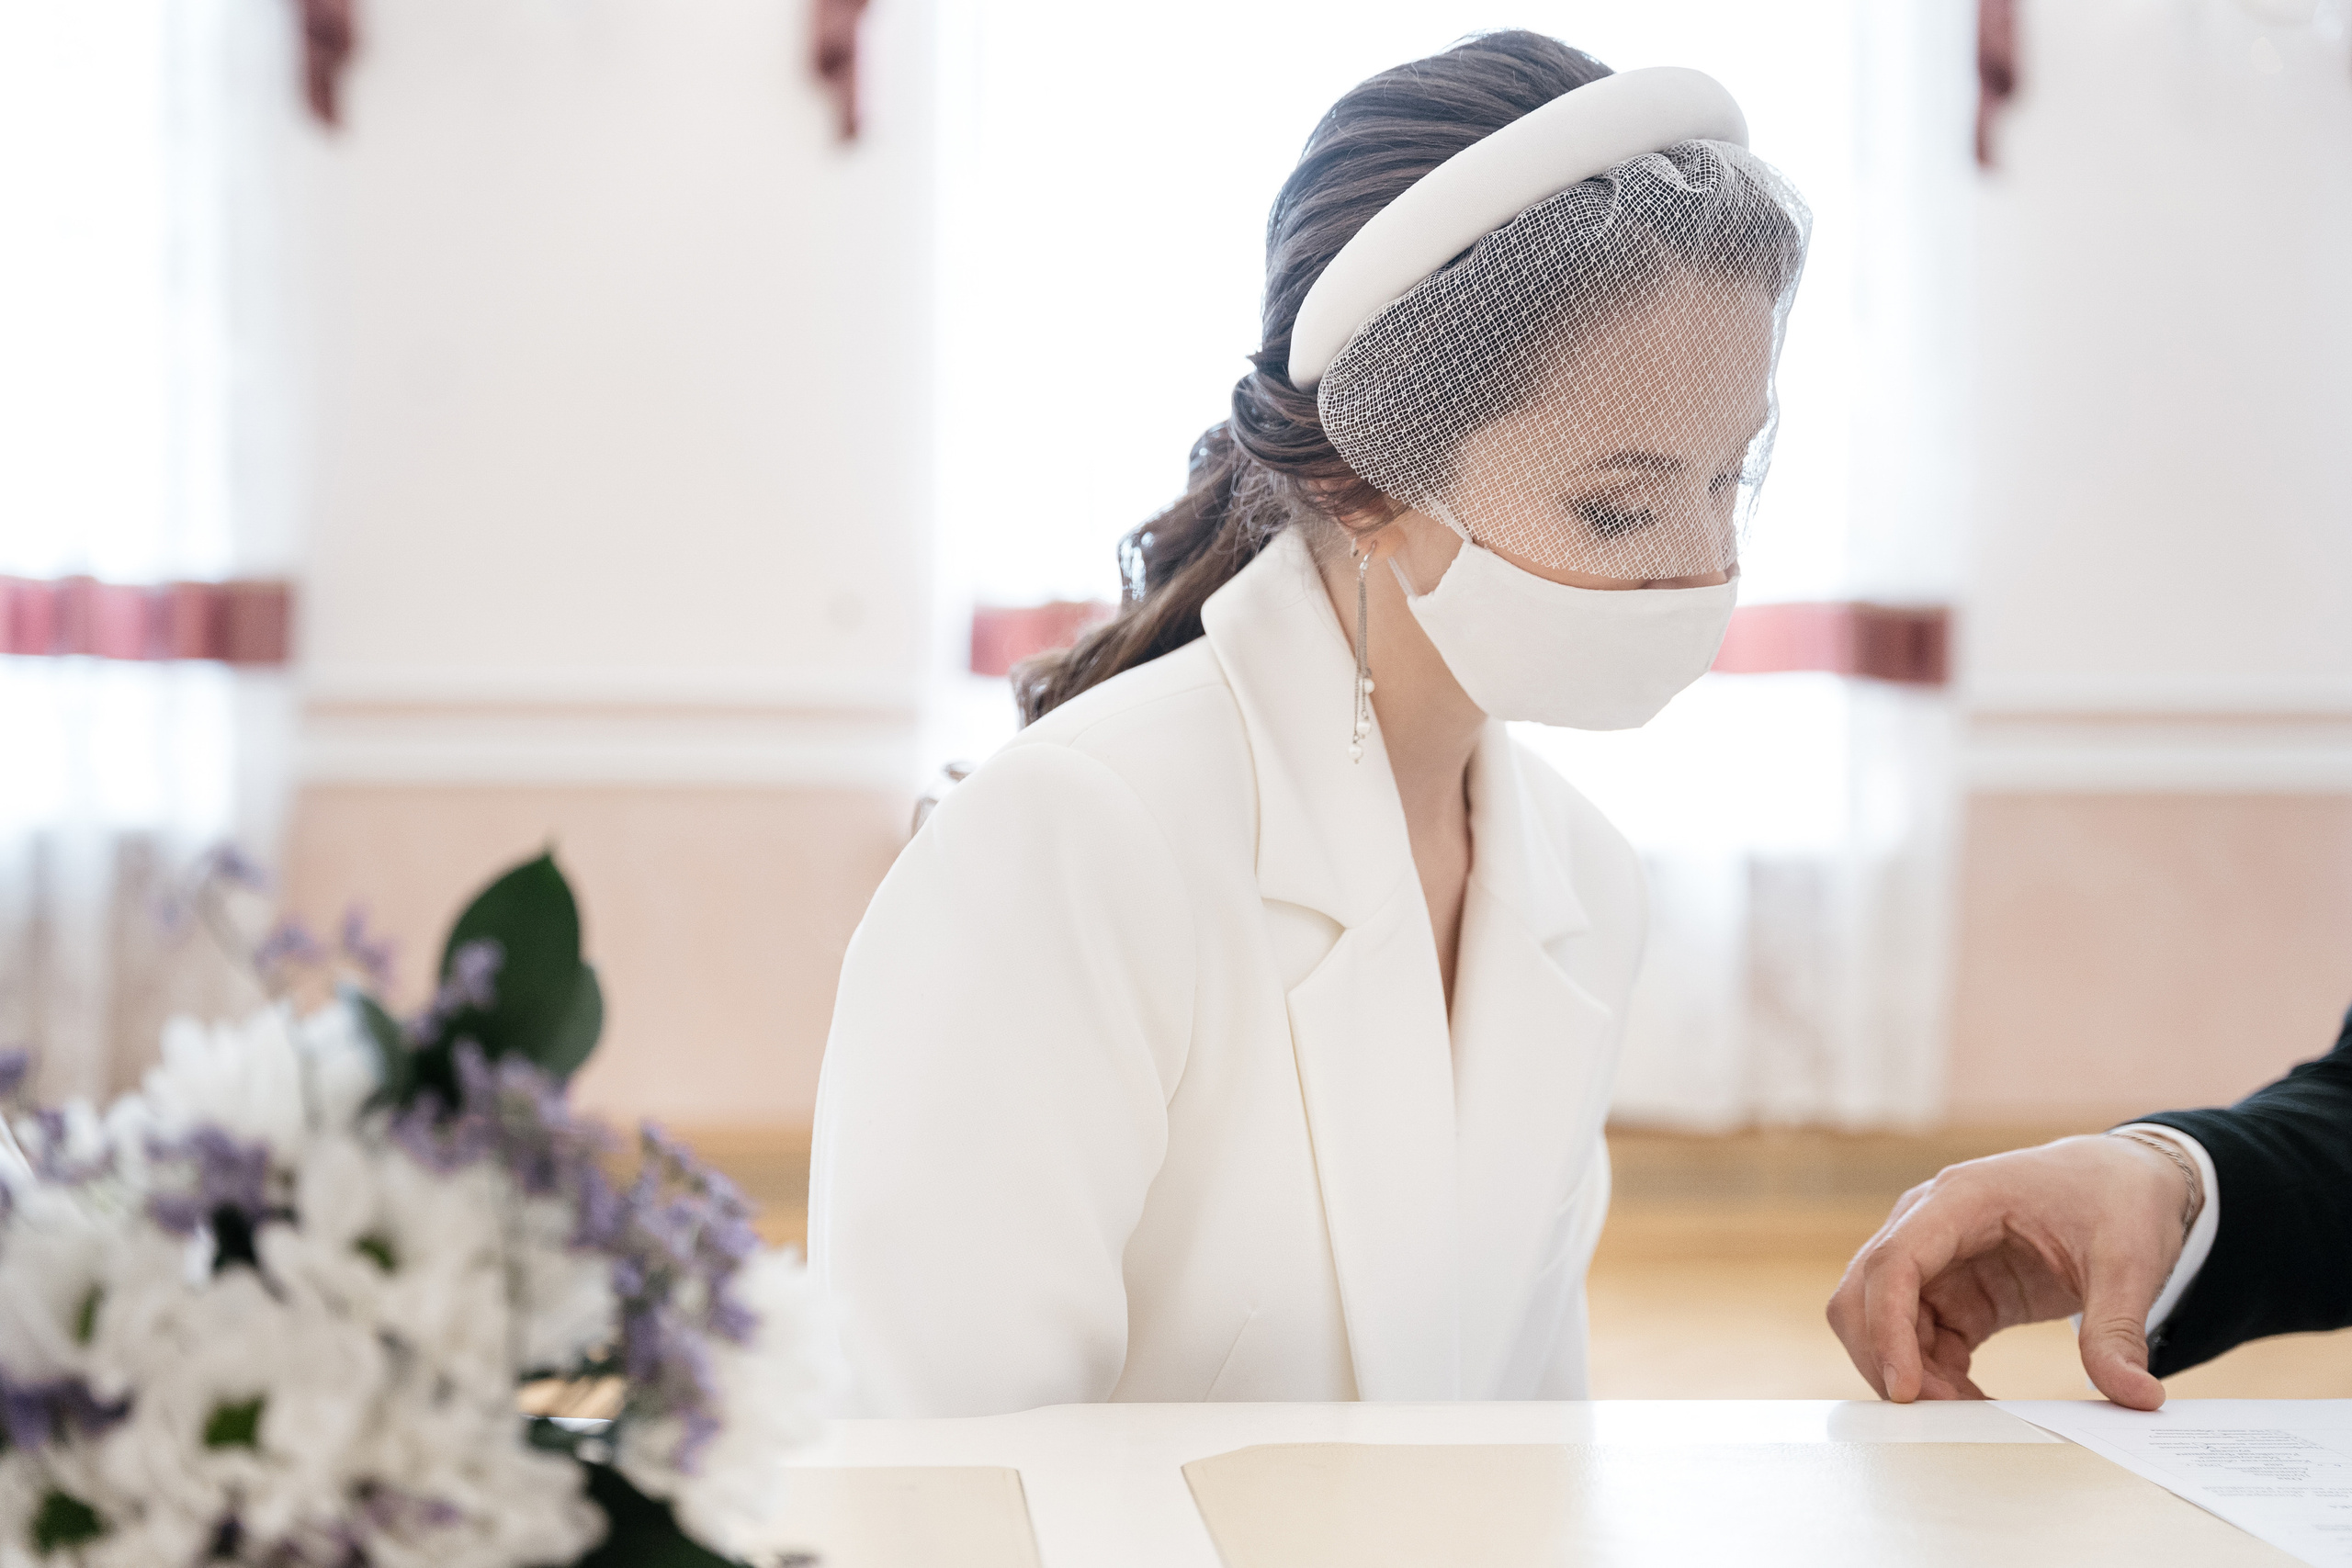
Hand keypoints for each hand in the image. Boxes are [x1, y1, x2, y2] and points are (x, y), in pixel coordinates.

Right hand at [1825, 1135, 2190, 1409]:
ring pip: (1883, 1322)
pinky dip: (1934, 1376)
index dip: (1887, 1326)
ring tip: (1971, 1413)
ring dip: (1911, 1372)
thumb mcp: (2128, 1261)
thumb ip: (2118, 1330)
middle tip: (1937, 1412)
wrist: (2124, 1180)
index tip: (1905, 1389)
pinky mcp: (1954, 1291)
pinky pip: (1920, 1339)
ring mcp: (1937, 1259)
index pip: (1895, 1261)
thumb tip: (2135, 1397)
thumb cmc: (2115, 1197)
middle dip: (1882, 1356)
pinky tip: (1974, 1400)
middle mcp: (1930, 1224)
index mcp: (1962, 1199)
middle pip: (1864, 1293)